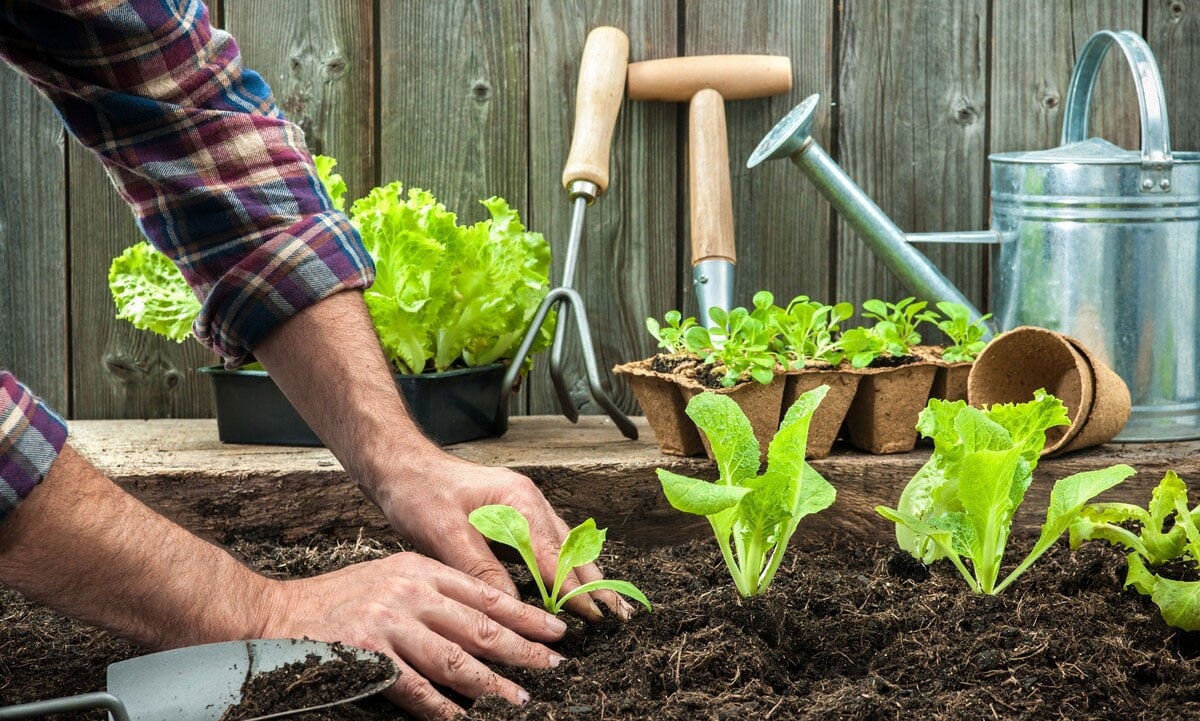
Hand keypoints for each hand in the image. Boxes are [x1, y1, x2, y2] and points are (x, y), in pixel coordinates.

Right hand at [260, 551, 566, 719]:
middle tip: (554, 665)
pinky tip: (464, 717)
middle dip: (522, 648)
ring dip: (492, 683)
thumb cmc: (340, 600)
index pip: (485, 594)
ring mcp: (389, 624)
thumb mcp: (392, 577)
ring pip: (455, 659)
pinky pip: (416, 688)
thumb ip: (434, 593)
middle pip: (479, 625)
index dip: (524, 614)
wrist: (277, 613)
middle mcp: (410, 593)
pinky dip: (443, 706)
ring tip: (521, 698)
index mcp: (420, 570)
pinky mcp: (368, 656)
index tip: (555, 630)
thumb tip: (484, 622)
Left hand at [370, 454, 633, 620]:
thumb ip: (481, 570)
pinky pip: (549, 543)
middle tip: (618, 615)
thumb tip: (512, 607)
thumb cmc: (419, 493)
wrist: (401, 465)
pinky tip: (572, 583)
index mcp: (519, 501)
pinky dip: (564, 566)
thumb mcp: (445, 535)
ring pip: (564, 545)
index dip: (574, 590)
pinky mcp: (514, 514)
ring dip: (584, 575)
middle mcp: (530, 501)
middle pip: (571, 549)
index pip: (554, 556)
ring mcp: (524, 506)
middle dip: (594, 583)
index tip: (595, 616)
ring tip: (606, 603)